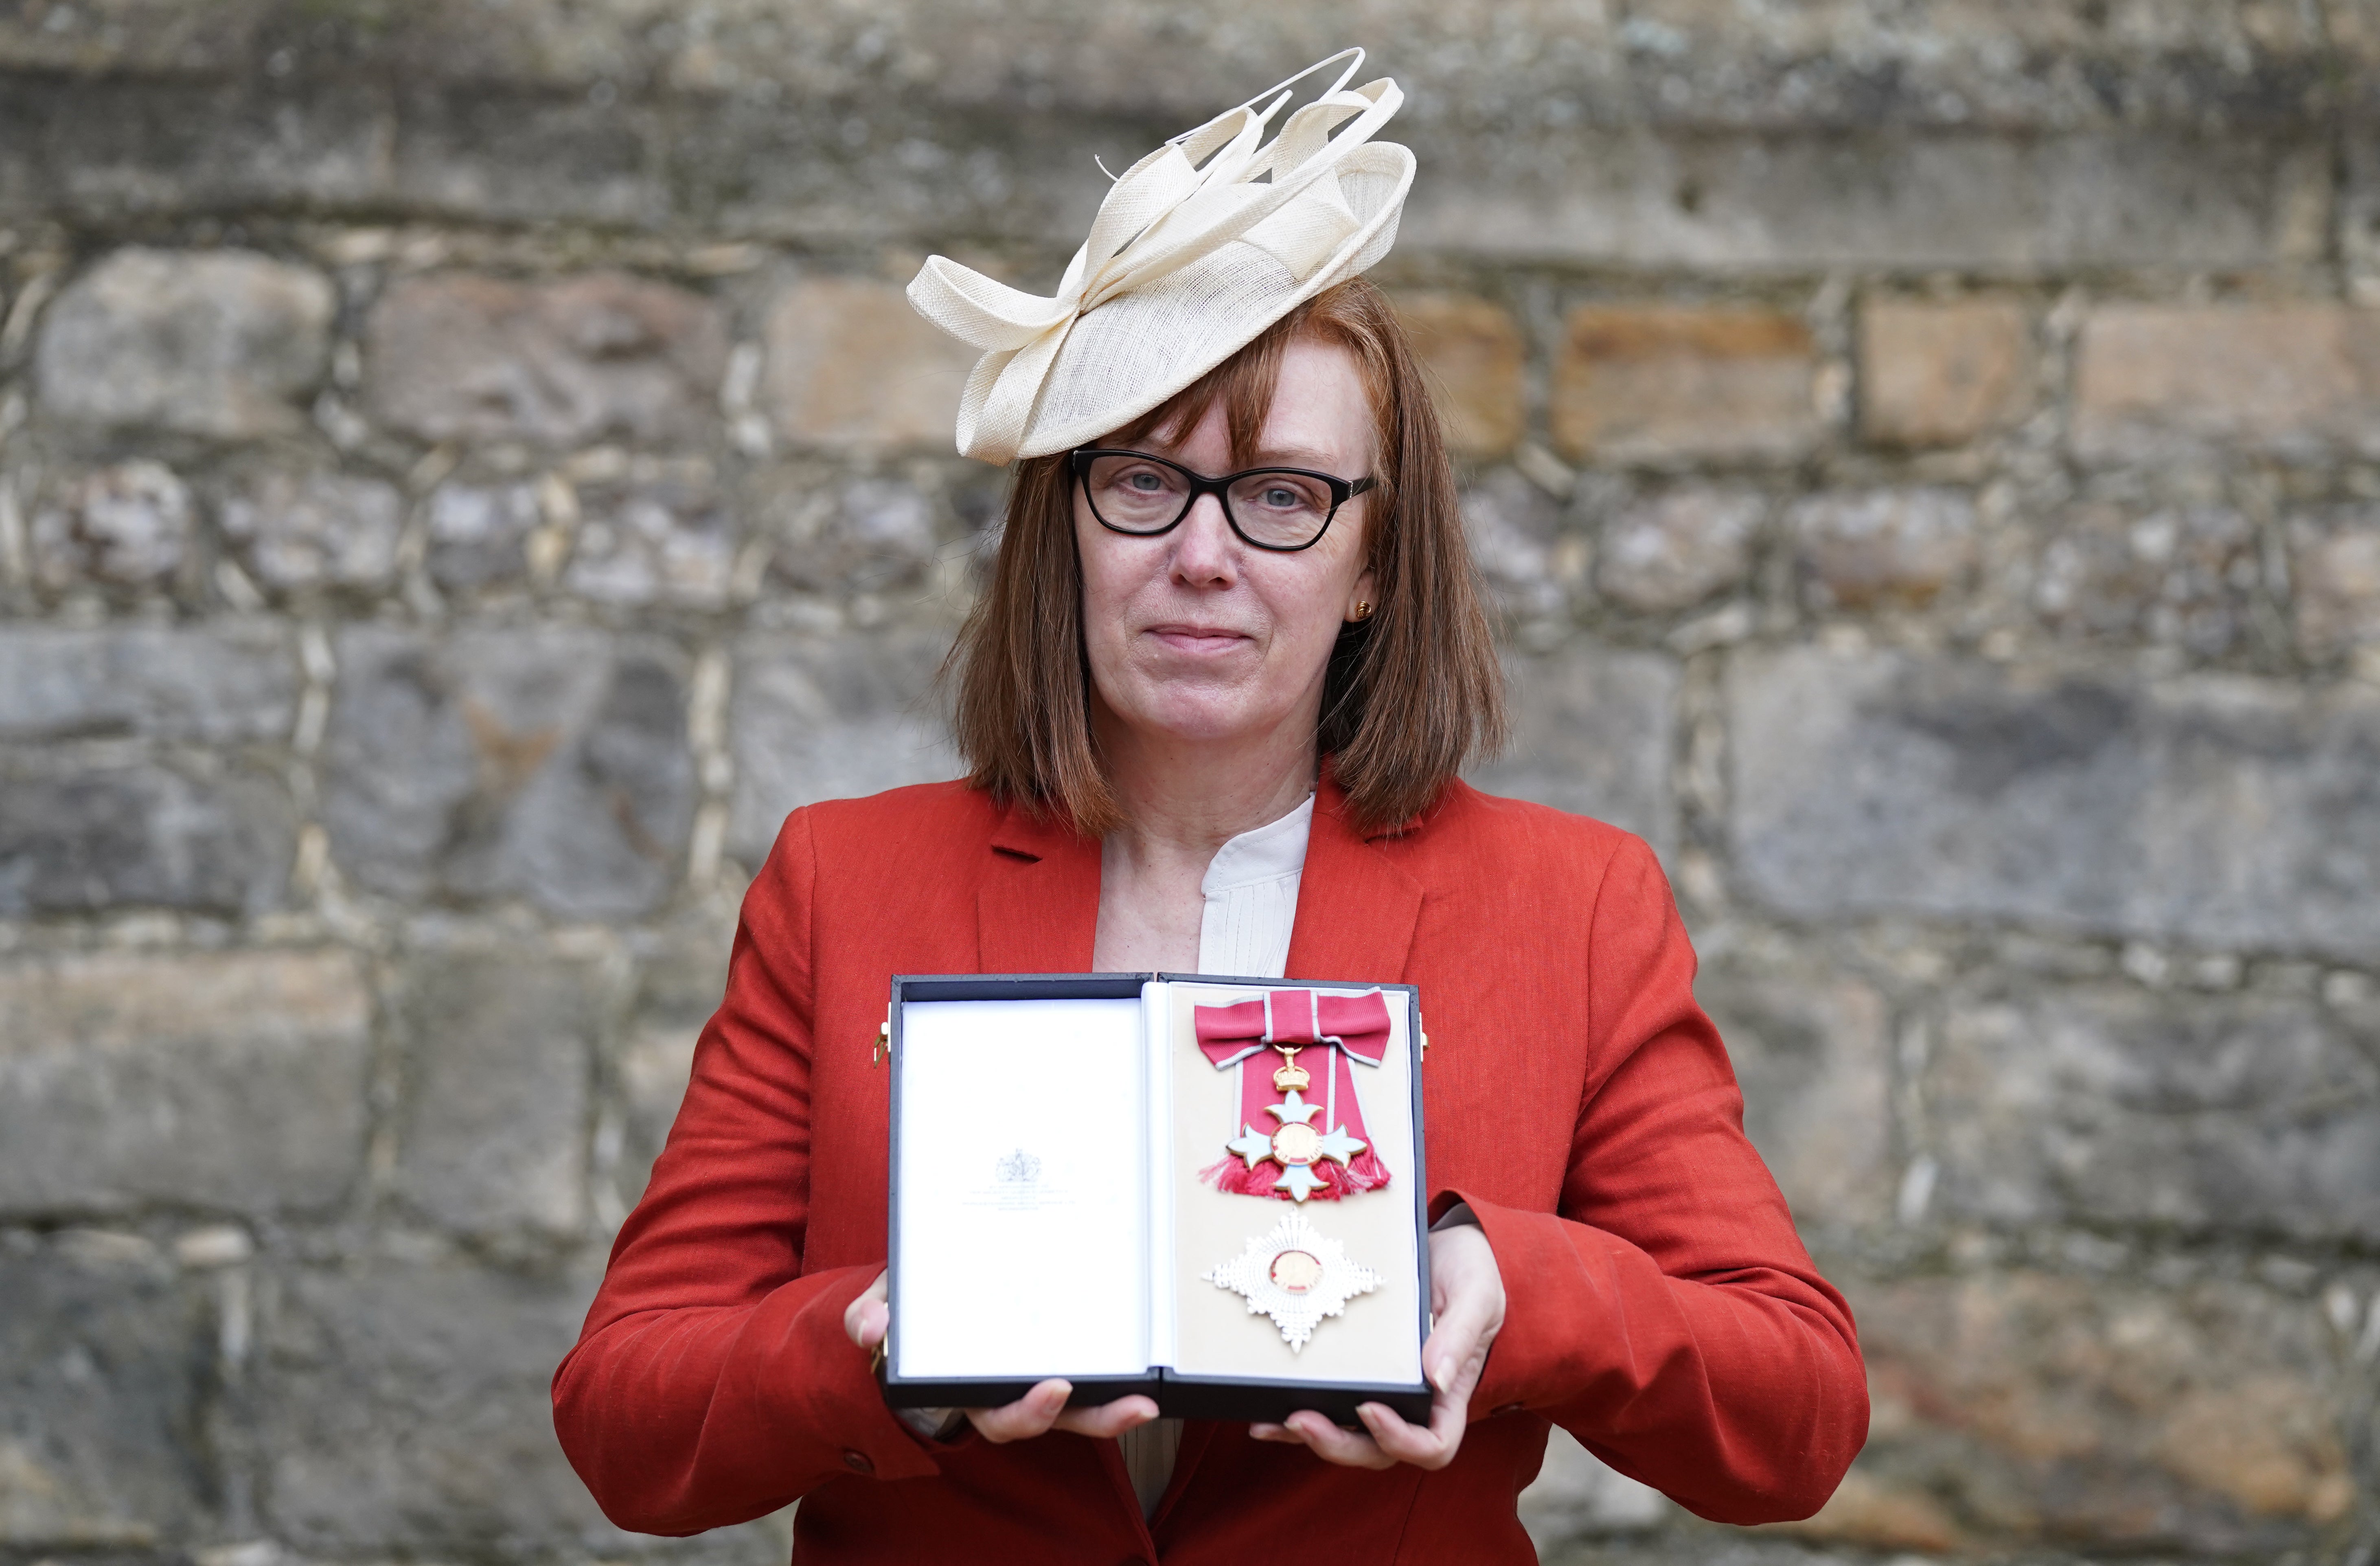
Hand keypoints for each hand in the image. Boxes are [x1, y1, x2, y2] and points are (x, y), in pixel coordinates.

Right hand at [843, 1272, 1159, 1442]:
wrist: (928, 1288)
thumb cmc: (911, 1304)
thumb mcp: (884, 1306)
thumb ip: (870, 1316)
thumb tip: (870, 1330)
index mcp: (969, 1386)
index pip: (1000, 1414)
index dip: (1028, 1411)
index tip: (1057, 1390)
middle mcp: (1008, 1390)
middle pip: (1055, 1419)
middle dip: (1090, 1418)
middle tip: (1134, 1405)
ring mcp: (1034, 1373)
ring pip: (1080, 1408)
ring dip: (1112, 1410)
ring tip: (1145, 1402)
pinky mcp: (1059, 1347)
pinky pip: (1092, 1372)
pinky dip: (1117, 1376)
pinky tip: (1146, 1371)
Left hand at [1248, 1222, 1505, 1468]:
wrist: (1450, 1246)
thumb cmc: (1471, 1270)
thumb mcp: (1477, 1294)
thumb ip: (1460, 1335)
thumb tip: (1435, 1378)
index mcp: (1449, 1392)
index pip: (1433, 1445)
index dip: (1401, 1441)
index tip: (1371, 1408)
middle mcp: (1414, 1401)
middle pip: (1379, 1451)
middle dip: (1338, 1444)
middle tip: (1301, 1419)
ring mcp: (1383, 1390)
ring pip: (1347, 1435)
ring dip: (1308, 1436)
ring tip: (1270, 1422)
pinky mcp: (1356, 1372)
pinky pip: (1329, 1405)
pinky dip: (1295, 1414)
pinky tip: (1264, 1412)